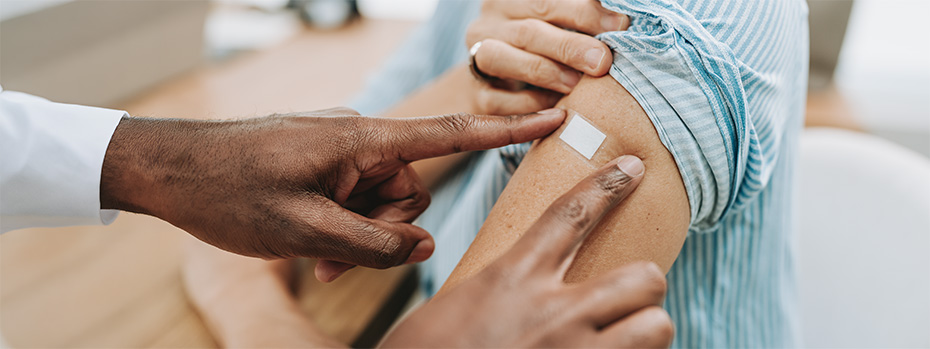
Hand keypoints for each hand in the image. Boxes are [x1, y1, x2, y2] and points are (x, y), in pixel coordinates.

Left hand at [100, 107, 565, 280]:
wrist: (168, 170)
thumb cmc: (229, 191)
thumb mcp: (304, 229)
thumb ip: (372, 242)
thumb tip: (423, 247)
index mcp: (360, 140)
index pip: (448, 133)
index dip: (505, 130)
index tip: (554, 118)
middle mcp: (356, 139)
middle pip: (408, 191)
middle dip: (384, 231)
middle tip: (337, 258)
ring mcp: (337, 151)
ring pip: (380, 203)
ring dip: (357, 237)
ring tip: (315, 259)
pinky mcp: (321, 164)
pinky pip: (352, 199)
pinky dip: (341, 228)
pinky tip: (310, 252)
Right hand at [381, 156, 673, 347]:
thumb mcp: (461, 307)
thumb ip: (507, 292)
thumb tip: (538, 290)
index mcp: (513, 279)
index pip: (571, 214)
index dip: (606, 185)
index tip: (632, 167)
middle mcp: (553, 313)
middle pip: (643, 276)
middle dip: (645, 287)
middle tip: (627, 301)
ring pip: (657, 325)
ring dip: (647, 331)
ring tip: (624, 338)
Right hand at [465, 0, 628, 114]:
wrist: (503, 85)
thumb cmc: (545, 49)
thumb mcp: (559, 27)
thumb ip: (582, 20)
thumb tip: (623, 21)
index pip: (546, 0)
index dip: (584, 12)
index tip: (621, 25)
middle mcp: (485, 25)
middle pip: (528, 31)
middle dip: (569, 46)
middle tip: (603, 61)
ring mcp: (475, 59)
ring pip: (500, 59)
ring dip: (544, 72)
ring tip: (577, 84)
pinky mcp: (476, 95)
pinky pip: (498, 100)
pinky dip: (529, 106)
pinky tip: (558, 111)